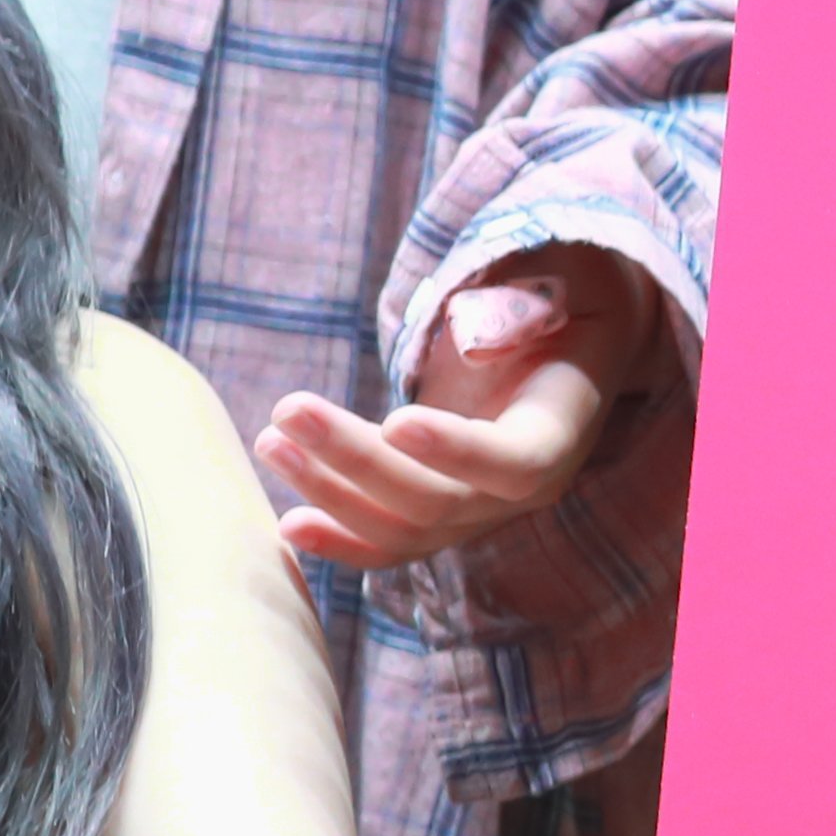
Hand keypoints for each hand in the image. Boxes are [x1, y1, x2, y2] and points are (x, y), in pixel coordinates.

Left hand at [256, 246, 674, 572]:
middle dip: (356, 460)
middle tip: (288, 408)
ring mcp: (482, 511)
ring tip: (272, 442)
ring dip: (329, 493)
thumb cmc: (553, 304)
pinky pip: (391, 544)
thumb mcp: (556, 291)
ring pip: (403, 529)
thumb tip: (469, 346)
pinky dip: (339, 541)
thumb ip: (518, 310)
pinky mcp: (442, 517)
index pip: (518, 462)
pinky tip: (288, 524)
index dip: (458, 451)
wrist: (561, 346)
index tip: (394, 421)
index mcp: (563, 429)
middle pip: (438, 500)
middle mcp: (527, 489)